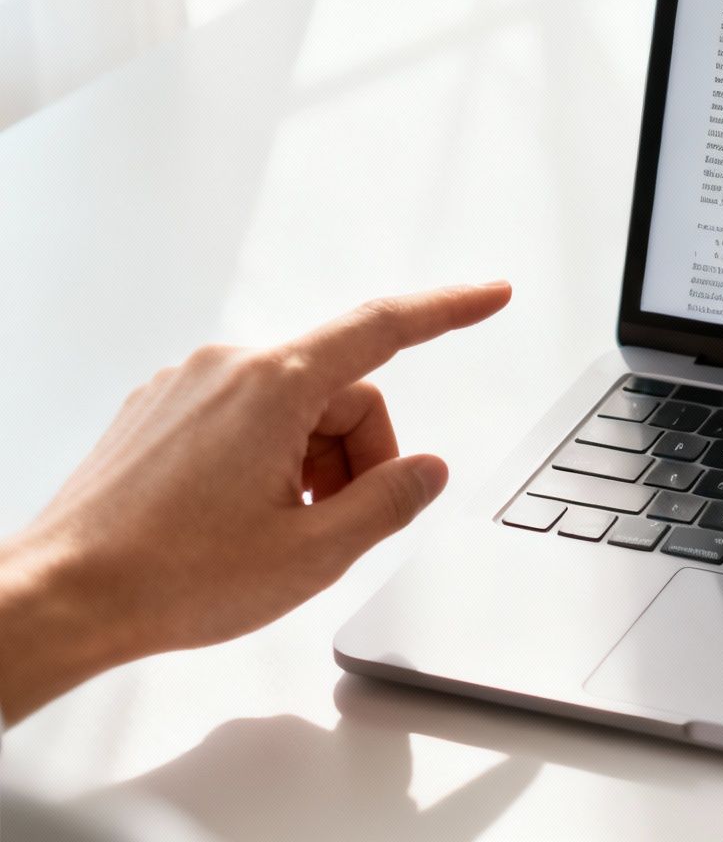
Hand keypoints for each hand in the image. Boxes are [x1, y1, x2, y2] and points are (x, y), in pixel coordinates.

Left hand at [0, 282, 511, 721]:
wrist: (59, 599)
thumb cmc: (170, 578)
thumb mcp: (313, 553)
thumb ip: (389, 501)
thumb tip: (427, 469)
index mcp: (273, 386)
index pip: (384, 329)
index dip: (449, 311)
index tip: (491, 296)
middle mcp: (227, 368)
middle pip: (342, 392)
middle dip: (361, 457)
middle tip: (342, 528)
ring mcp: (185, 387)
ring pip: (293, 411)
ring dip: (311, 468)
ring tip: (279, 535)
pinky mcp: (157, 413)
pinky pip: (244, 420)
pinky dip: (266, 464)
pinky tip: (239, 522)